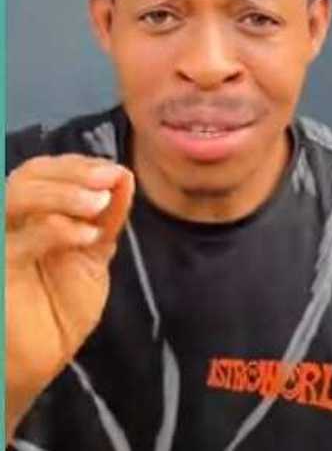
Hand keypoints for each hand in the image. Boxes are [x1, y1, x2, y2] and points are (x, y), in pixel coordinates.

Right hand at [6, 155, 133, 437]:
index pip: (47, 171)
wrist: (36, 361)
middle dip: (74, 174)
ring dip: (63, 193)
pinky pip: (17, 241)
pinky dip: (54, 229)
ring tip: (99, 205)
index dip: (80, 166)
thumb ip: (106, 219)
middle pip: (29, 174)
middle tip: (110, 180)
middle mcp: (10, 223)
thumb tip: (123, 177)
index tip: (117, 172)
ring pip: (16, 195)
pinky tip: (87, 236)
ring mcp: (1, 243)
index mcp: (33, 214)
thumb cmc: (58, 311)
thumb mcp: (92, 257)